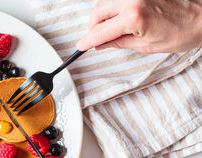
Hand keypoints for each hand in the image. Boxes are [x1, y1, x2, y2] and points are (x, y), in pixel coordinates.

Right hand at [76, 0, 201, 52]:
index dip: (88, 41)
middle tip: (96, 39)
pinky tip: (119, 17)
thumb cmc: (183, 31)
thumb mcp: (147, 46)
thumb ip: (119, 43)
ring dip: (103, 16)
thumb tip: (102, 44)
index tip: (81, 46)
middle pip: (98, 12)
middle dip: (93, 27)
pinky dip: (114, 7)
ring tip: (110, 29)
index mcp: (134, 18)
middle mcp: (132, 0)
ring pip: (105, 2)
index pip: (100, 32)